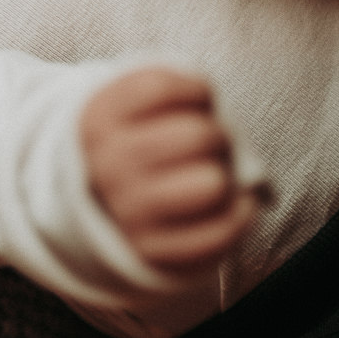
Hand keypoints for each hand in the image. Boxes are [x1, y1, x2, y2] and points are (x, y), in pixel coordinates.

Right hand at [80, 68, 260, 271]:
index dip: (195, 89)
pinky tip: (232, 203)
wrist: (98, 203)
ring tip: (213, 173)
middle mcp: (109, 165)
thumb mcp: (133, 106)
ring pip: (212, 183)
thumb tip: (217, 109)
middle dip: (217, 135)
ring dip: (225, 175)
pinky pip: (222, 229)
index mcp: (100, 120)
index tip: (199, 98)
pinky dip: (240, 213)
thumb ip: (171, 91)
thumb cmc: (134, 145)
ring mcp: (129, 211)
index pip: (160, 88)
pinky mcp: (155, 249)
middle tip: (210, 143)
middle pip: (197, 136)